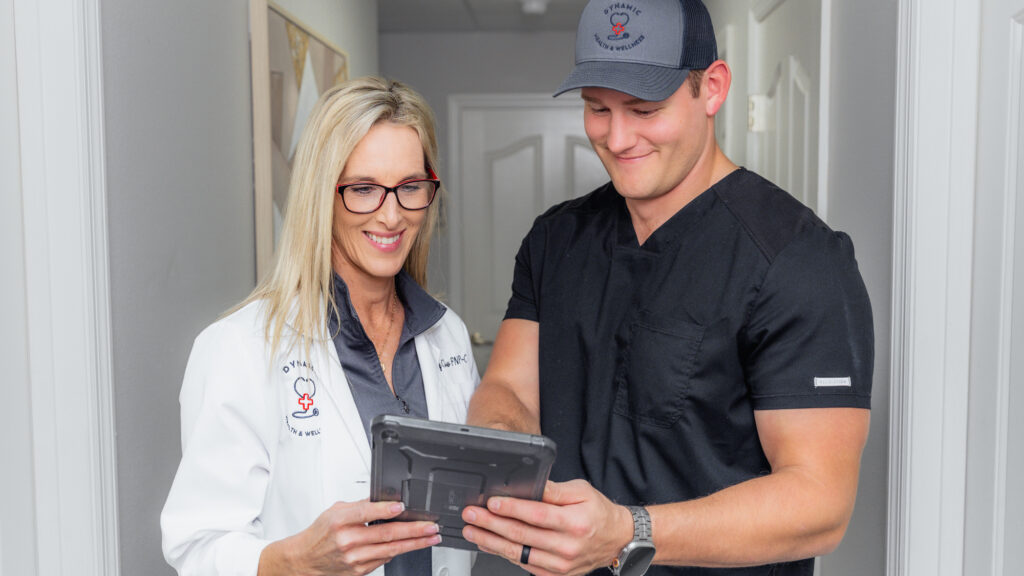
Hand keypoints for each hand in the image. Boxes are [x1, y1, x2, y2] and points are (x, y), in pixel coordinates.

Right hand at [258, 500, 440, 575]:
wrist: (304, 559)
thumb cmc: (320, 533)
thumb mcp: (335, 511)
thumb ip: (360, 505)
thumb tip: (386, 499)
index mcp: (339, 521)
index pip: (365, 513)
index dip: (385, 510)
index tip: (403, 506)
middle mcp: (347, 541)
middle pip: (385, 534)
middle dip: (413, 530)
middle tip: (431, 525)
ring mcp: (354, 559)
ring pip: (390, 550)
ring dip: (414, 543)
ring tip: (430, 537)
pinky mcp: (359, 571)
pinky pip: (384, 560)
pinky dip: (399, 551)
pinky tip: (411, 545)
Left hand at [461, 480, 633, 575]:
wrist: (616, 539)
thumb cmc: (598, 513)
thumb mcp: (580, 492)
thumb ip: (553, 490)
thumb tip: (529, 485)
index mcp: (574, 523)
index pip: (536, 516)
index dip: (511, 509)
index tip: (491, 502)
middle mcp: (566, 547)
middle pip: (521, 536)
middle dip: (491, 524)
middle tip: (472, 515)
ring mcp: (560, 565)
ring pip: (517, 553)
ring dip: (490, 542)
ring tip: (473, 530)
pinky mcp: (555, 574)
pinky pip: (523, 565)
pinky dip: (503, 554)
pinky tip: (490, 544)